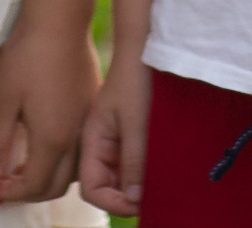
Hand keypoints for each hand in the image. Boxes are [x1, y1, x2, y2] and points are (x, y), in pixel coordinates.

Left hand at [0, 15, 98, 201]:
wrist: (59, 22)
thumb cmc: (27, 57)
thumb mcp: (2, 98)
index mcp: (53, 139)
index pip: (35, 185)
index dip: (12, 193)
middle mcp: (77, 138)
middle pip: (57, 185)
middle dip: (30, 192)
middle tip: (5, 184)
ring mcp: (88, 124)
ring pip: (74, 171)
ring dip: (49, 178)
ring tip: (24, 169)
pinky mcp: (92, 108)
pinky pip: (81, 150)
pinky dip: (63, 161)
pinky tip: (44, 145)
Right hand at [77, 48, 147, 215]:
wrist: (143, 49)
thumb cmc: (136, 81)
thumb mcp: (136, 124)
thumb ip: (133, 162)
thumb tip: (134, 200)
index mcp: (91, 141)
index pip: (92, 189)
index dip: (113, 203)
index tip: (140, 203)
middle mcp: (98, 145)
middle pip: (106, 187)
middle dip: (127, 198)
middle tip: (154, 198)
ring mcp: (113, 141)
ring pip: (121, 178)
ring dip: (137, 187)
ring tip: (160, 186)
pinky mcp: (127, 135)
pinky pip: (131, 164)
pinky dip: (144, 173)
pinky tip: (161, 170)